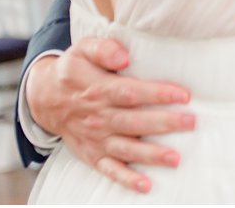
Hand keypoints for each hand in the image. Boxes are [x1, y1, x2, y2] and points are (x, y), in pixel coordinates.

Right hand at [25, 37, 194, 193]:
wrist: (43, 97)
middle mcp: (97, 117)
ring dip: (151, 155)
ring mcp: (95, 138)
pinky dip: (126, 179)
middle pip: (133, 122)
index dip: (157, 94)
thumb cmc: (72, 70)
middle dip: (164, 124)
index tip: (183, 95)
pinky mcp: (92, 154)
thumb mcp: (82, 49)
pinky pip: (109, 169)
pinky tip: (146, 185)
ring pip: (125, 148)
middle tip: (190, 123)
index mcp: (98, 89)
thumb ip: (104, 48)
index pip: (130, 93)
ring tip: (175, 158)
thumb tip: (124, 56)